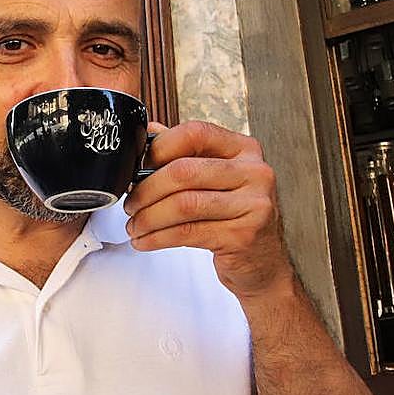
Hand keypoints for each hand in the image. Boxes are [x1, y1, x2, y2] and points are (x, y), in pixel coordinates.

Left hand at [123, 120, 293, 298]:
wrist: (263, 262)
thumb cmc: (234, 217)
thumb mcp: (216, 179)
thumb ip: (186, 154)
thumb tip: (149, 132)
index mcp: (245, 149)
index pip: (195, 133)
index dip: (159, 148)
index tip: (137, 167)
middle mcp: (255, 172)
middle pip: (184, 171)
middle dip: (146, 190)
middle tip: (131, 204)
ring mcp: (253, 204)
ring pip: (183, 205)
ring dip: (149, 217)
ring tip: (135, 226)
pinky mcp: (243, 235)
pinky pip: (187, 233)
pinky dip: (158, 237)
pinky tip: (145, 241)